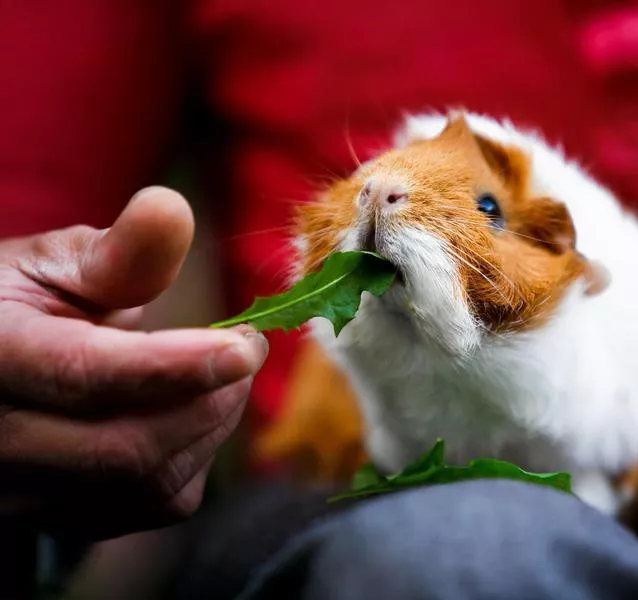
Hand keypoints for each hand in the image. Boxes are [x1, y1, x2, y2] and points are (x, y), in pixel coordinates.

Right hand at [0, 187, 267, 539]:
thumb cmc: (26, 304)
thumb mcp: (58, 263)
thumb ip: (118, 252)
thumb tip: (172, 209)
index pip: (84, 376)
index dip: (175, 364)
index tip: (245, 344)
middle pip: (127, 445)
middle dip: (211, 395)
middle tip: (245, 346)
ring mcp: (28, 494)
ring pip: (150, 480)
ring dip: (212, 422)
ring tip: (218, 370)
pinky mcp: (68, 517)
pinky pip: (158, 502)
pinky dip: (197, 453)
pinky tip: (191, 410)